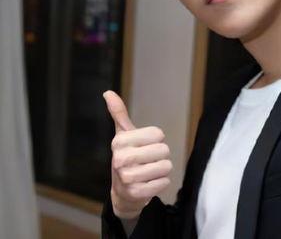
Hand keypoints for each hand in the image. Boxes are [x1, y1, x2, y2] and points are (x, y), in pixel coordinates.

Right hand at [103, 90, 172, 220]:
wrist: (122, 192)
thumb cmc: (127, 157)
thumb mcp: (123, 135)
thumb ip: (119, 113)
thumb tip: (108, 92)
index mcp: (119, 141)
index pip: (158, 134)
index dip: (157, 139)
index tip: (145, 145)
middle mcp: (120, 158)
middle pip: (164, 149)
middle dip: (161, 155)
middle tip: (148, 160)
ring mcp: (127, 177)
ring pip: (166, 166)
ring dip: (162, 169)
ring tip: (149, 172)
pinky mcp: (137, 193)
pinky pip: (164, 182)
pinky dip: (161, 182)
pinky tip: (149, 183)